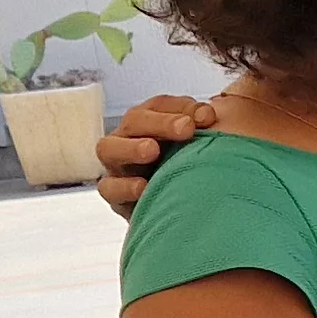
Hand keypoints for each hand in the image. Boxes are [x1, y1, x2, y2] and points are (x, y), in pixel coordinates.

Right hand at [93, 93, 216, 216]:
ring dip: (131, 147)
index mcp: (154, 122)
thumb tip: (207, 115)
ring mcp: (118, 166)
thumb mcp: (201, 145)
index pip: (160, 105)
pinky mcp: (115, 195)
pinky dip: (124, 187)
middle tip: (185, 128)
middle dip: (160, 123)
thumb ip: (204, 125)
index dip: (182, 107)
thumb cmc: (194, 172)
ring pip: (109, 148)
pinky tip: (142, 187)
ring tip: (152, 150)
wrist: (186, 211)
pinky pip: (108, 188)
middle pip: (134, 121)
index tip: (208, 117)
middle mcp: (131, 138)